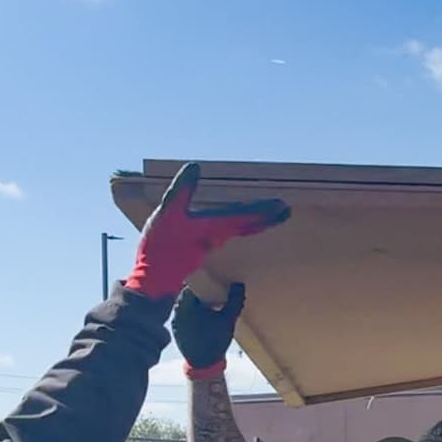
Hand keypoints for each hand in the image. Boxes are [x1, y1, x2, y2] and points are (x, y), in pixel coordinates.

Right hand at [127, 162, 290, 300]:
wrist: (154, 275)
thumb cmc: (160, 244)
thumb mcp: (168, 211)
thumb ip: (182, 189)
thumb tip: (193, 166)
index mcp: (214, 227)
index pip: (244, 216)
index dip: (263, 210)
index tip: (281, 205)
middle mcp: (219, 236)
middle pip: (249, 224)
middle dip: (268, 216)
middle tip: (287, 209)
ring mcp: (213, 241)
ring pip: (242, 229)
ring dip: (259, 222)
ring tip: (275, 214)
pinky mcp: (205, 244)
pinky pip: (232, 233)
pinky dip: (245, 227)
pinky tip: (248, 225)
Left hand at [171, 284, 245, 378]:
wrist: (203, 363)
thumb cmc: (215, 340)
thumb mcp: (228, 319)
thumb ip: (234, 301)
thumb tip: (239, 285)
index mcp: (186, 305)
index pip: (192, 284)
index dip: (203, 280)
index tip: (213, 281)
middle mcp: (177, 310)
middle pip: (187, 293)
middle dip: (200, 291)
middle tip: (213, 290)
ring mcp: (174, 320)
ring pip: (184, 304)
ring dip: (196, 302)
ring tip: (209, 303)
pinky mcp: (176, 328)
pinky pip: (183, 314)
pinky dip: (192, 312)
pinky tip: (203, 317)